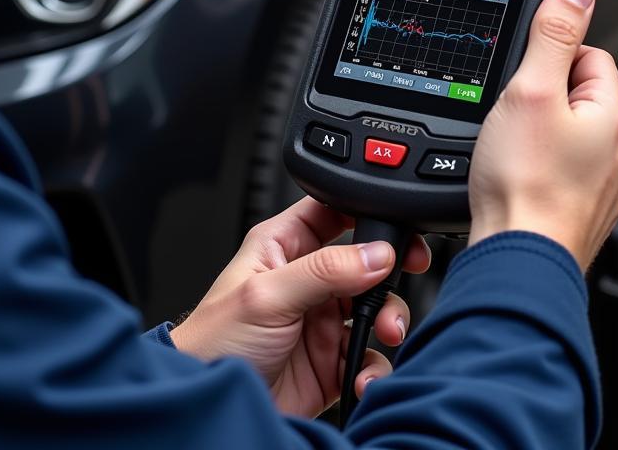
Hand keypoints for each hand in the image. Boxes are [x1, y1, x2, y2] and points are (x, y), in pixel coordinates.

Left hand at [170, 197, 430, 417]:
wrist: (211, 406)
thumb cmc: (213, 342)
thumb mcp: (267, 294)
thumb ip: (324, 270)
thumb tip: (376, 253)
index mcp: (283, 245)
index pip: (332, 211)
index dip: (365, 212)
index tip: (397, 223)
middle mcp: (306, 278)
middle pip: (364, 261)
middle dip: (388, 272)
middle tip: (406, 275)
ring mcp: (320, 320)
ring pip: (374, 308)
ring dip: (388, 319)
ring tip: (384, 332)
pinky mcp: (331, 362)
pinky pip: (369, 356)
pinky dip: (375, 366)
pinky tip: (362, 374)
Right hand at [468, 0, 617, 271]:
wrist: (518, 257)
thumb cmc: (524, 183)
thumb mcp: (531, 89)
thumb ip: (553, 34)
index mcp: (611, 115)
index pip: (588, 55)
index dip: (548, 56)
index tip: (522, 75)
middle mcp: (617, 152)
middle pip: (575, 96)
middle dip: (540, 98)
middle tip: (509, 115)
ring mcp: (601, 185)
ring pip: (565, 136)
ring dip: (537, 134)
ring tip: (508, 148)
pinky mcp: (580, 211)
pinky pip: (558, 171)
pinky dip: (536, 168)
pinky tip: (514, 177)